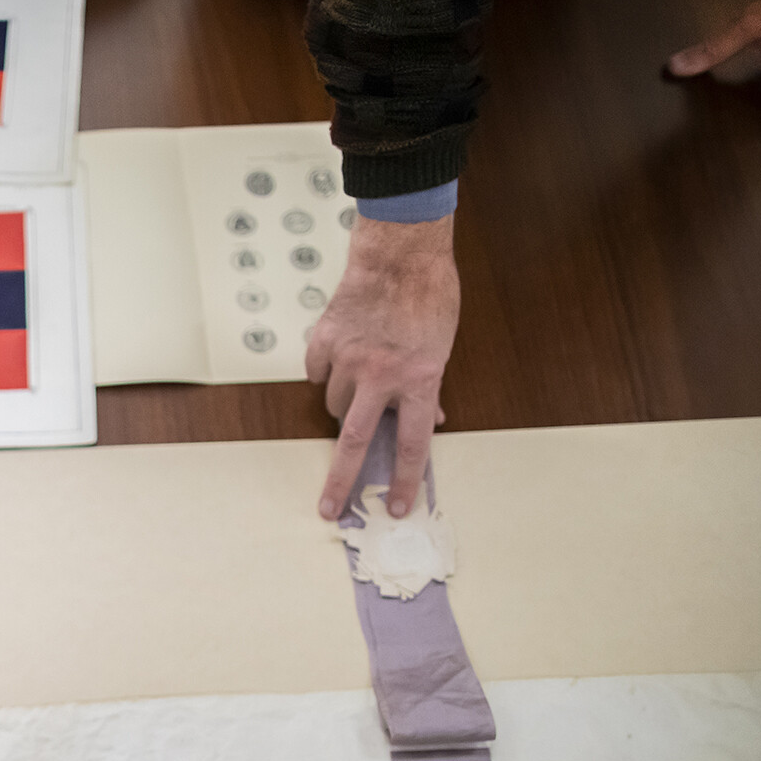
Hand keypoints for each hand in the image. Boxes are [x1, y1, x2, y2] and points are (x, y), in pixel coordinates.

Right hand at [308, 213, 458, 521]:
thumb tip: (427, 419)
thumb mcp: (442, 346)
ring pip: (335, 402)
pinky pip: (317, 371)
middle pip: (355, 442)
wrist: (399, 252)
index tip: (397, 508)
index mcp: (419, 379)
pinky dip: (325, 372)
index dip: (407, 481)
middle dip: (340, 482)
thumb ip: (428, 386)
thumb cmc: (429, 293)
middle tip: (329, 508)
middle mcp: (381, 375)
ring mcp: (349, 358)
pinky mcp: (325, 340)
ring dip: (345, 403)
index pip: (413, 444)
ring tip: (358, 383)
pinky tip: (338, 359)